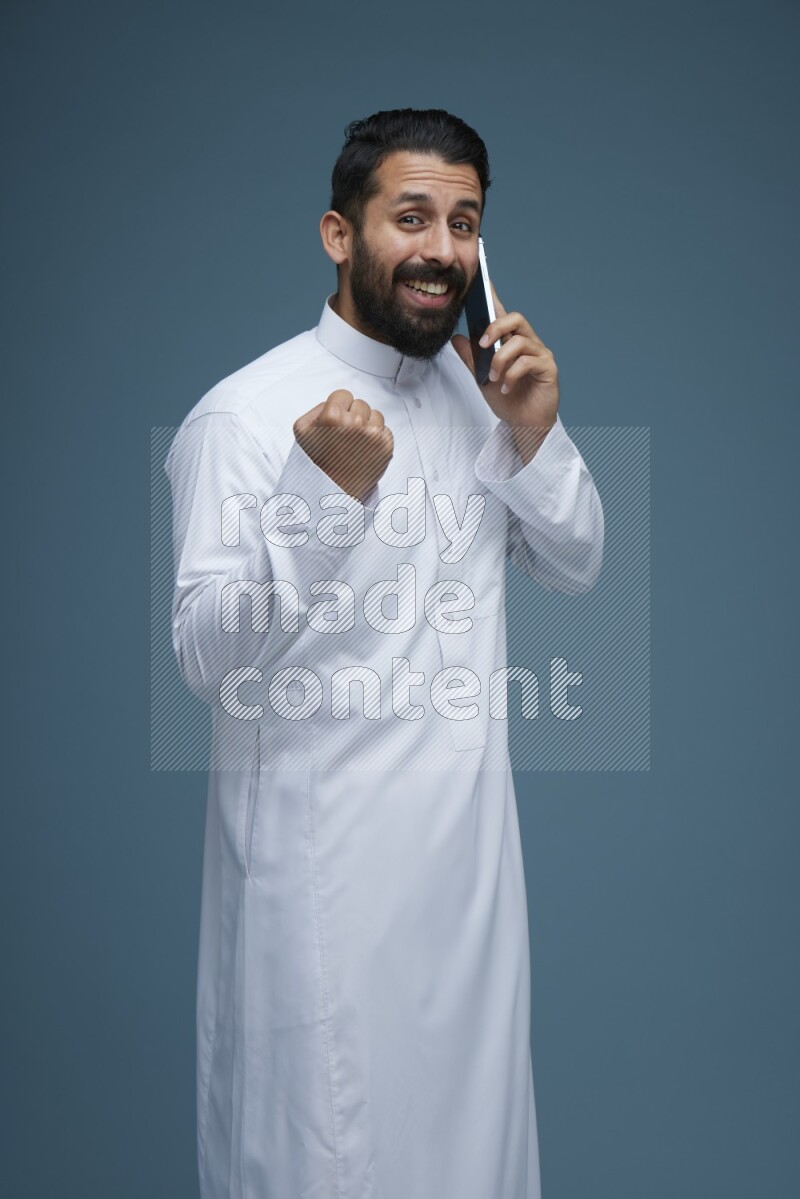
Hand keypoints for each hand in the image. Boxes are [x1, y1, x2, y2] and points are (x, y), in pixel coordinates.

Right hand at [293, 390, 393, 500]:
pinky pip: (385, 431)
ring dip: (367, 425)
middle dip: (354, 416)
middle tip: (344, 437)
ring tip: (355, 444)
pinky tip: (365, 450)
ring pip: (375, 415)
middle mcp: (355, 423)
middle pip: (361, 404)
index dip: (339, 407)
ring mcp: (373, 435)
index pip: (344, 394)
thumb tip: (336, 402)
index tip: (336, 422)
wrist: (332, 490)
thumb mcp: (301, 430)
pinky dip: (377, 438)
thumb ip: (318, 408)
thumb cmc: (316, 461)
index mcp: (332, 416)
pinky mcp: (386, 446)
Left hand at [451, 280, 558, 463]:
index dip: (494, 295)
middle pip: (515, 318)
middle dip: (496, 328)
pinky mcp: (548, 369)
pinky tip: (506, 387)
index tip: (483, 279)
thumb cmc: (508, 401)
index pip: (502, 313)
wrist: (524, 427)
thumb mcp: (482, 379)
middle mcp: (528, 343)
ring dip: (501, 360)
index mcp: (511, 341)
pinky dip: (513, 374)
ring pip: (520, 342)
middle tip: (483, 345)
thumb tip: (456, 338)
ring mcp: (540, 355)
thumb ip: (472, 358)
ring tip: (495, 378)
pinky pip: (528, 362)